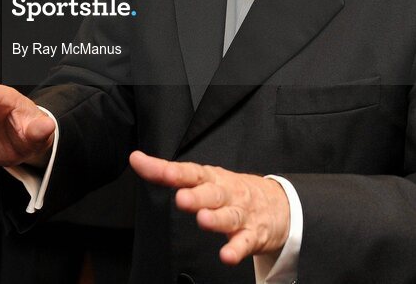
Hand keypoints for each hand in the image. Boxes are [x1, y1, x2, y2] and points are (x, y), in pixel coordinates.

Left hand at [130, 150, 289, 264]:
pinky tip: (227, 255)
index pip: (188, 172)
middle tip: (182, 198)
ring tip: (203, 220)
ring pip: (228, 216)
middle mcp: (226, 193)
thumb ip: (170, 172)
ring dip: (216, 219)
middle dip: (196, 196)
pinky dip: (236, 249)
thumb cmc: (232, 190)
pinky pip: (245, 243)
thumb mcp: (204, 178)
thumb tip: (136, 159)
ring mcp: (241, 214)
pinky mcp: (253, 234)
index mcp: (211, 178)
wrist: (279, 204)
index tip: (145, 165)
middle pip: (212, 193)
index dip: (168, 170)